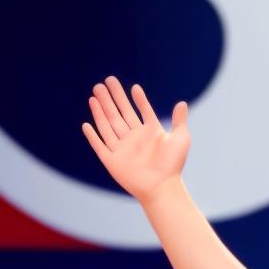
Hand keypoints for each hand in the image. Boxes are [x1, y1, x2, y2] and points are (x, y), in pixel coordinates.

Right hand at [82, 77, 189, 204]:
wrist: (162, 187)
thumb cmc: (173, 165)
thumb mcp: (180, 139)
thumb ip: (179, 121)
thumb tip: (182, 103)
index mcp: (148, 133)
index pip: (140, 111)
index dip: (138, 100)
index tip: (134, 88)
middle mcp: (133, 139)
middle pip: (119, 114)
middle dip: (112, 98)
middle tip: (105, 82)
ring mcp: (121, 149)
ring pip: (107, 125)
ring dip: (100, 110)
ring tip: (94, 95)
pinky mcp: (112, 161)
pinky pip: (99, 146)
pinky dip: (92, 136)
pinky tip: (86, 124)